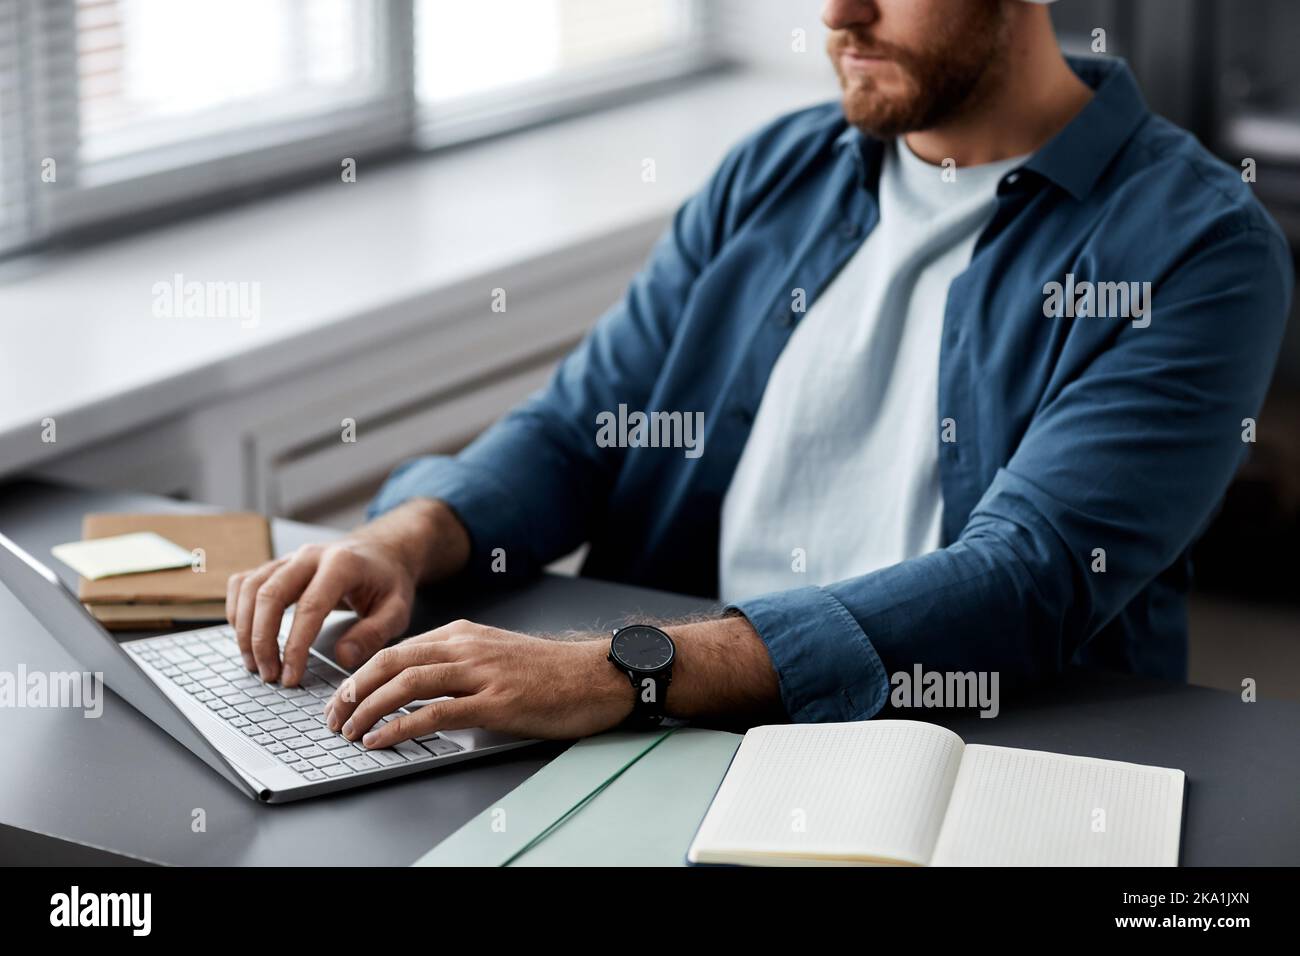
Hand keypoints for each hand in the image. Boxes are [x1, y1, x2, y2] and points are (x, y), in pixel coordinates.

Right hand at [226, 537, 417, 685]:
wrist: (381, 552)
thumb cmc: (388, 583)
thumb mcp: (397, 609)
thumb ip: (374, 633)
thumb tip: (343, 658)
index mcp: (342, 564)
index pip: (310, 607)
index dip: (295, 646)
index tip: (291, 677)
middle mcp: (310, 556)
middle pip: (270, 594)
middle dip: (262, 641)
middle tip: (269, 676)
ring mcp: (289, 558)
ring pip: (250, 588)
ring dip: (245, 630)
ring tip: (255, 665)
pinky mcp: (276, 565)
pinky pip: (244, 583)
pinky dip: (237, 610)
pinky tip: (245, 637)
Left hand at [323, 620, 632, 744]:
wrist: (598, 676)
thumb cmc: (551, 672)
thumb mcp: (497, 655)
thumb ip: (459, 665)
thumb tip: (420, 689)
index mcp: (463, 634)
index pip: (397, 650)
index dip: (363, 675)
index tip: (343, 698)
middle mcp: (467, 647)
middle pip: (392, 662)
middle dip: (353, 690)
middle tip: (333, 716)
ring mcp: (481, 674)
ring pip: (406, 683)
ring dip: (368, 709)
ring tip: (348, 732)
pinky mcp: (496, 703)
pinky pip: (434, 713)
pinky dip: (400, 726)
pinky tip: (381, 740)